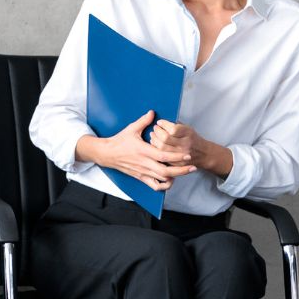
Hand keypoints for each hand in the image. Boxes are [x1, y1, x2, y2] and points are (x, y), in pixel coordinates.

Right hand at [79, 110, 196, 191]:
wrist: (106, 154)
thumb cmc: (119, 141)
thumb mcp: (131, 129)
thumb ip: (143, 121)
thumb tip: (153, 112)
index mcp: (143, 150)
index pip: (163, 155)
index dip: (176, 156)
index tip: (187, 155)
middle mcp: (143, 163)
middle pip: (166, 171)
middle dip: (181, 170)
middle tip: (192, 167)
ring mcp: (142, 171)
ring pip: (161, 179)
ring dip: (174, 177)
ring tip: (184, 172)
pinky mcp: (140, 176)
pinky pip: (154, 185)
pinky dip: (164, 185)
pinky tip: (170, 180)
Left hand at [149, 119, 227, 175]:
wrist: (204, 154)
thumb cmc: (193, 139)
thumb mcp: (189, 129)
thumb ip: (176, 125)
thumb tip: (161, 121)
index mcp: (188, 134)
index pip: (173, 129)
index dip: (164, 125)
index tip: (159, 122)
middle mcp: (185, 144)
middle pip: (165, 138)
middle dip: (157, 132)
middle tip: (155, 128)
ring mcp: (181, 155)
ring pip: (162, 147)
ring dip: (154, 139)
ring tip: (153, 135)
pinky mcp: (176, 162)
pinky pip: (162, 155)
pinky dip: (156, 148)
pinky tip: (155, 143)